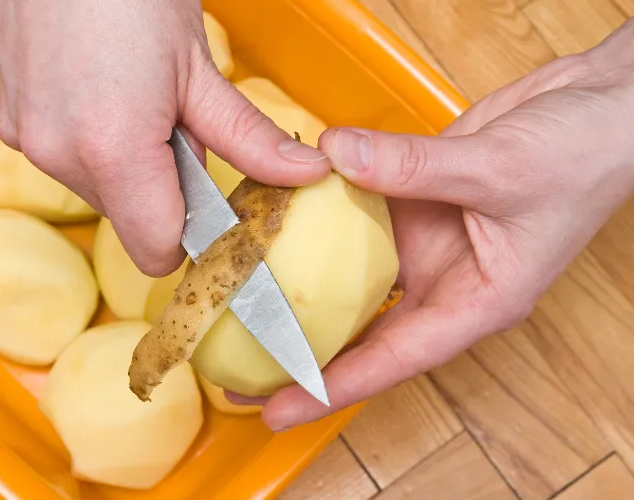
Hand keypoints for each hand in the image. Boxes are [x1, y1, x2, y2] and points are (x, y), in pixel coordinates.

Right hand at [0, 0, 329, 275]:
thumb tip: (303, 175)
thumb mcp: (198, 69)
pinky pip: (59, 156)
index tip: (208, 205)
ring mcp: (23, 137)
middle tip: (170, 120)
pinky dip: (84, 139)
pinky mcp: (4, 119)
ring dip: (120, 161)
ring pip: (94, 187)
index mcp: (112, 151)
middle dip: (158, 186)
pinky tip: (94, 88)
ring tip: (129, 96)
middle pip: (128, 216)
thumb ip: (247, 137)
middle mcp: (58, 155)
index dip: (189, 236)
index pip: (156, 249)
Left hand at [229, 18, 633, 430]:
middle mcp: (446, 280)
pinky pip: (360, 216)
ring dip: (305, 284)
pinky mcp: (416, 202)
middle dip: (306, 351)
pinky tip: (282, 215)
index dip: (334, 387)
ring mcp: (427, 242)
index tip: (279, 408)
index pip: (395, 359)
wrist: (603, 107)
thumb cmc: (584, 155)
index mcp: (477, 302)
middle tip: (243, 367)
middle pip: (364, 329)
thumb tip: (335, 157)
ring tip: (247, 301)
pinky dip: (324, 215)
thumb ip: (413, 166)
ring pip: (354, 273)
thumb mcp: (498, 169)